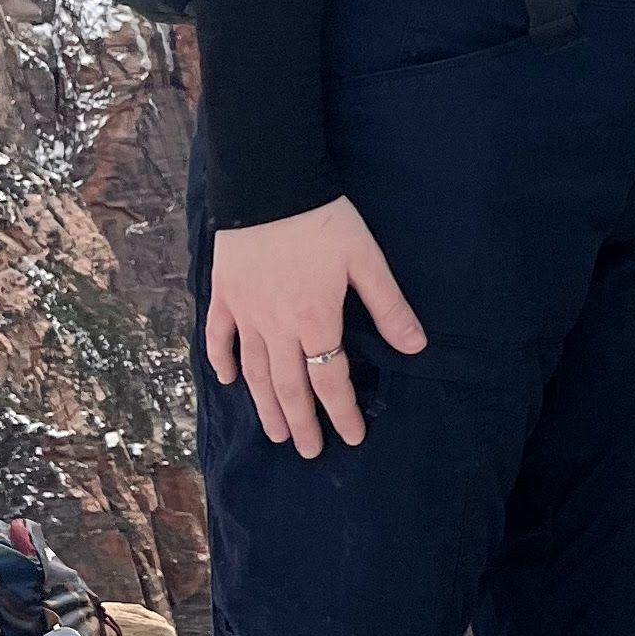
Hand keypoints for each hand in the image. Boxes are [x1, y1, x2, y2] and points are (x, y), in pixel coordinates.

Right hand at [204, 199, 428, 454]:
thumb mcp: (367, 260)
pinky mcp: (223, 295)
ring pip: (252, 371)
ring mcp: (245, 312)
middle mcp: (277, 326)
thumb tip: (416, 346)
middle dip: (301, 423)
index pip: (330, 380)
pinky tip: (228, 380)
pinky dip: (222, 361)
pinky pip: (218, 337)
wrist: (269, 184)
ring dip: (264, 405)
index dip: (342, 412)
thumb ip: (389, 306)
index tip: (351, 437)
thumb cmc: (324, 220)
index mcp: (316, 320)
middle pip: (289, 387)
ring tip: (274, 431)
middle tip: (308, 451)